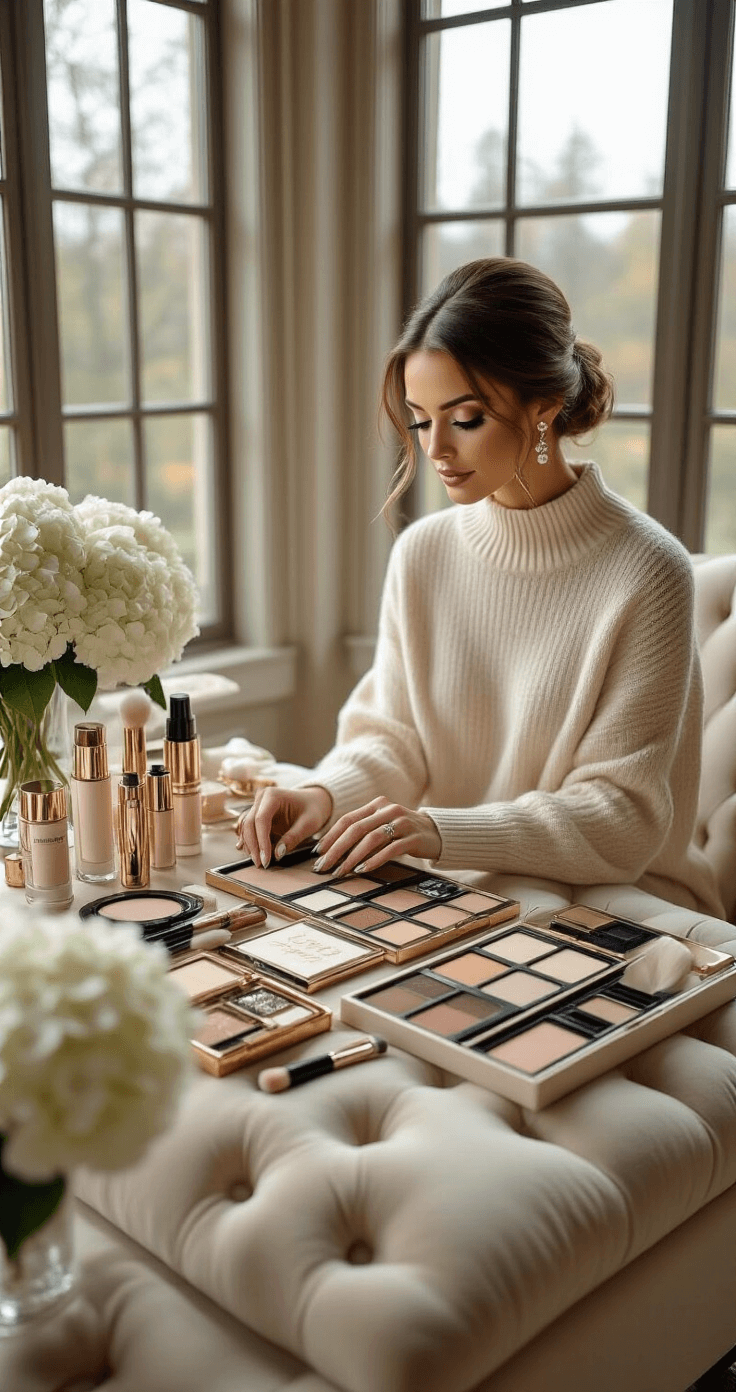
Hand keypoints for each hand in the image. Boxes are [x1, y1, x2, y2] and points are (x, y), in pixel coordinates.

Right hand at [235, 785, 332, 867]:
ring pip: (246, 828)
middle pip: (249, 824)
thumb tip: (277, 854)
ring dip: (251, 846)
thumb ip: (293, 838)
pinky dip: (252, 843)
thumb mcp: (309, 824)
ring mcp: (257, 807)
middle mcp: (261, 799)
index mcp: (273, 796)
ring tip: (260, 862)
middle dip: (253, 846)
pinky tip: (255, 854)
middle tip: (261, 864)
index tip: (266, 860)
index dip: (261, 841)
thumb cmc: (313, 810)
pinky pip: (249, 830)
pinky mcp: (257, 816)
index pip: (261, 819)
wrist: (313, 802)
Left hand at [313, 796, 440, 876]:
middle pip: (356, 829)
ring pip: (371, 839)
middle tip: (324, 866)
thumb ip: (363, 831)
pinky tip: (362, 870)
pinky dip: (374, 860)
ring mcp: (402, 822)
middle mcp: (388, 810)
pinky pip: (390, 849)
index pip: (348, 819)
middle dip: (336, 849)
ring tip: (341, 871)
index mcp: (377, 805)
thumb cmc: (403, 833)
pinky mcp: (413, 837)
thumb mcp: (383, 826)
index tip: (317, 853)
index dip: (330, 836)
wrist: (437, 833)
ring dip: (352, 857)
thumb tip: (333, 850)